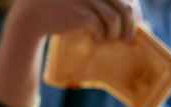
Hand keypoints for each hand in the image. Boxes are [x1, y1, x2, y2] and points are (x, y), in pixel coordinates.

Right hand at [7, 0, 141, 43]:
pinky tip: (95, 38)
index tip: (134, 24)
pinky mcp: (80, 13)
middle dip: (131, 26)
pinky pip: (101, 29)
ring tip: (108, 39)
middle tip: (128, 39)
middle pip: (126, 7)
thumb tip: (138, 16)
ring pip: (116, 20)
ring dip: (115, 34)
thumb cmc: (64, 6)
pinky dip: (101, 37)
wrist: (32, 13)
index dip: (135, 11)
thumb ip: (106, 1)